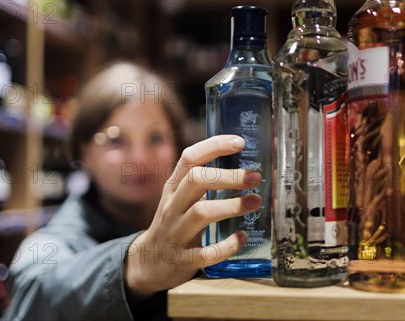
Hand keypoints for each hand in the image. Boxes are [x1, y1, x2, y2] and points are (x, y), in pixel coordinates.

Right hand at [124, 135, 261, 301]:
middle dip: (228, 176)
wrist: (148, 263)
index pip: (189, 157)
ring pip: (201, 212)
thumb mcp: (180, 198)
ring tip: (255, 202)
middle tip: (255, 177)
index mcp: (173, 188)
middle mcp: (172, 206)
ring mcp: (176, 232)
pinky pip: (207, 252)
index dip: (214, 146)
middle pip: (196, 181)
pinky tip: (242, 237)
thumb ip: (202, 182)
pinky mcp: (183, 259)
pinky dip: (227, 245)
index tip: (240, 142)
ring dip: (232, 206)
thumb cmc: (174, 224)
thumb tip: (243, 165)